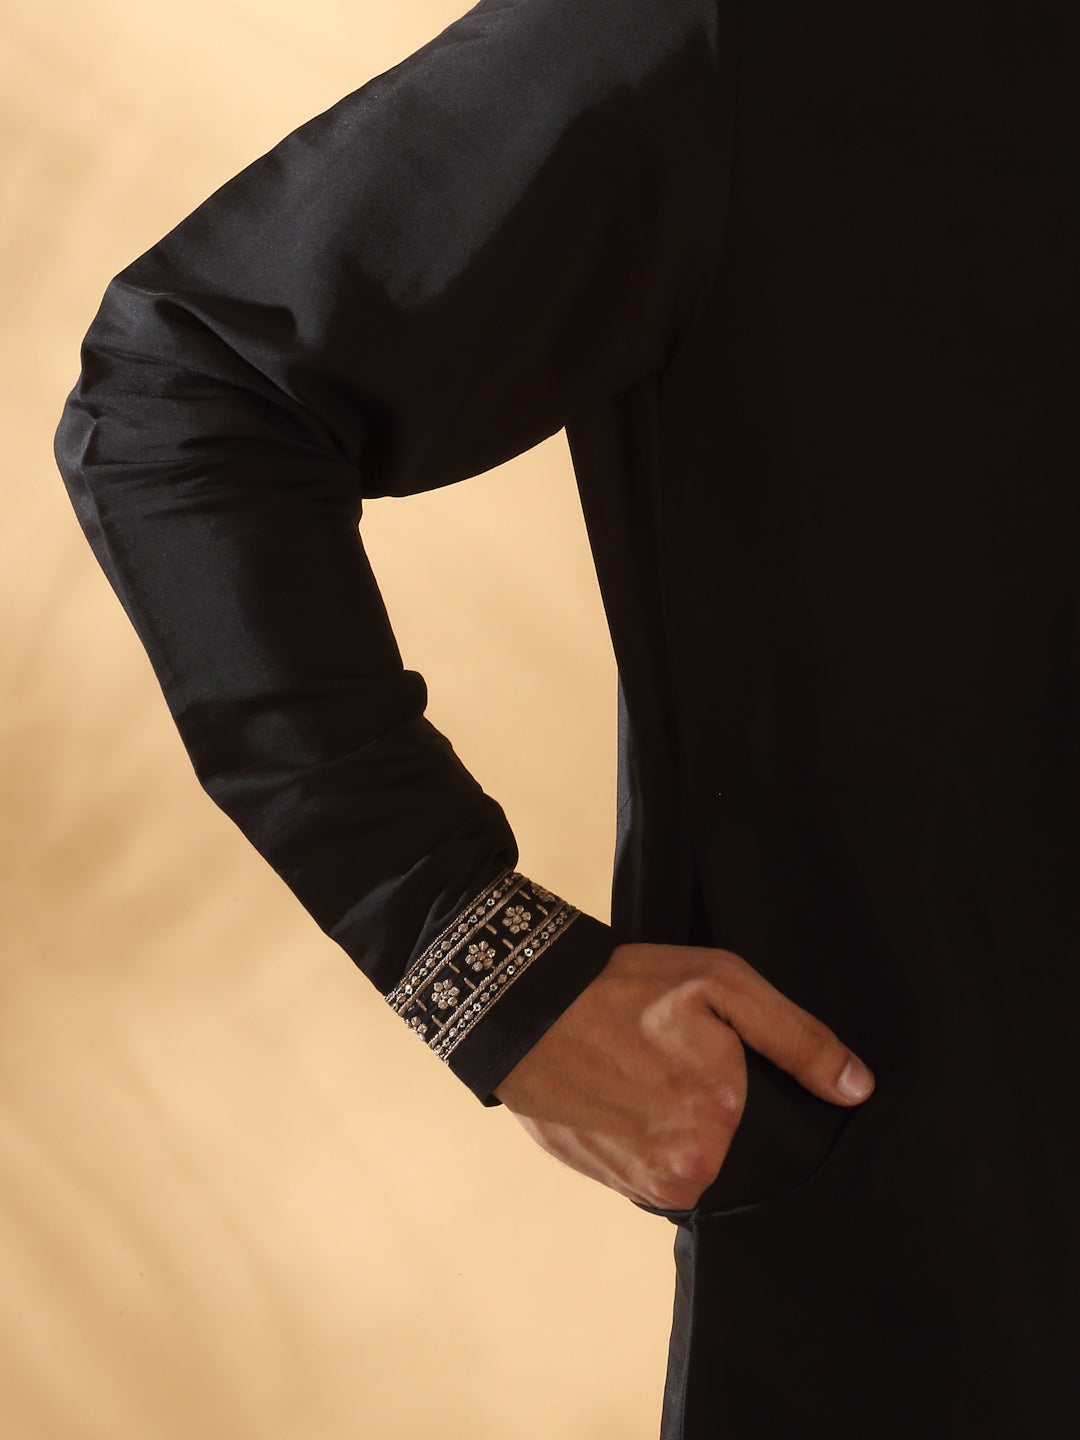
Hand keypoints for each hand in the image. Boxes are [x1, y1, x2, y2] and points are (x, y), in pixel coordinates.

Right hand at [494, 941, 874, 1210]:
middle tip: (684, 1063)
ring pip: (700, 1164)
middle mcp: (688, 1168)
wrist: (524, 1007)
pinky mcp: (616, 1187)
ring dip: (687, 1131)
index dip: (759, 1092)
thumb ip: (797, 1038)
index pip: (779, 1126)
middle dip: (722, 1111)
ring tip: (653, 1079)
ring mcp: (648, 1185)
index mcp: (721, 1117)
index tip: (725, 1061)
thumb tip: (857, 1088)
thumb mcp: (721, 983)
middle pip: (739, 1148)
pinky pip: (660, 1172)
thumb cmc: (622, 987)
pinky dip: (655, 1142)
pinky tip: (633, 1098)